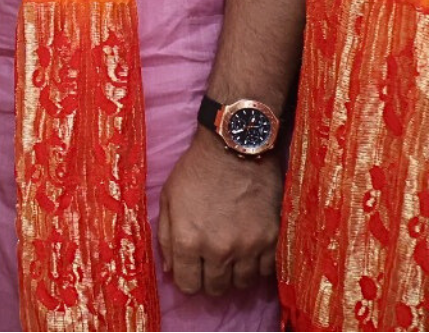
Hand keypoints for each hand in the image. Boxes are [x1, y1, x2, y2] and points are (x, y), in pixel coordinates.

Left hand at [156, 130, 283, 296]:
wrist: (235, 149)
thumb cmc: (196, 170)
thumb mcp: (168, 198)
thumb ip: (166, 236)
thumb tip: (171, 269)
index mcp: (187, 240)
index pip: (188, 284)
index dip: (187, 281)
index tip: (190, 272)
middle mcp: (218, 250)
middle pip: (216, 289)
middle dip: (210, 281)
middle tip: (210, 267)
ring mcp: (248, 247)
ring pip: (242, 284)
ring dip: (234, 275)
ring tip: (230, 259)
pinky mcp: (272, 240)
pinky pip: (266, 271)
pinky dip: (257, 266)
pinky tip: (249, 253)